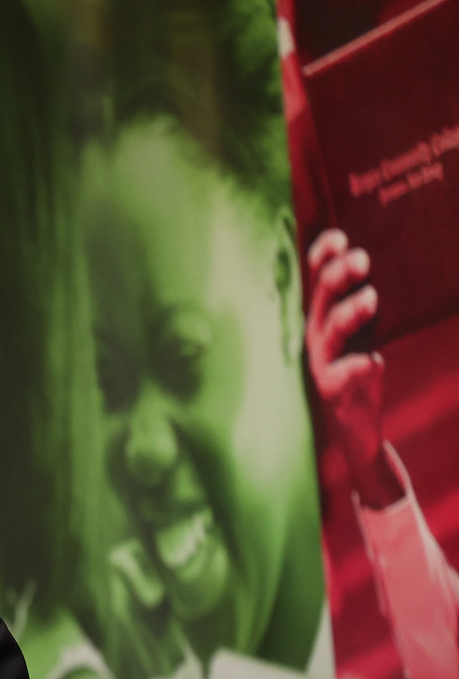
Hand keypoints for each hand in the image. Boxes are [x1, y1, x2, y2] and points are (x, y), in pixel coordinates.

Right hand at [305, 229, 401, 508]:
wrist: (352, 433)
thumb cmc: (354, 378)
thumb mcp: (356, 339)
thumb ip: (357, 307)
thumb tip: (367, 263)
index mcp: (320, 321)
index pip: (316, 282)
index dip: (321, 258)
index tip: (338, 238)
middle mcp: (314, 339)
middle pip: (320, 302)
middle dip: (337, 278)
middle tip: (360, 260)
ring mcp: (320, 366)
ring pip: (329, 335)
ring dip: (347, 315)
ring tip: (370, 300)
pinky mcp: (333, 394)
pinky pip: (341, 379)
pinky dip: (355, 369)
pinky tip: (370, 363)